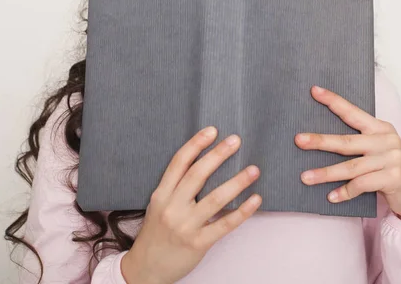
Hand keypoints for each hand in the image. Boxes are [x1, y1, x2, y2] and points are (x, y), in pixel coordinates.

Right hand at [121, 127, 261, 283]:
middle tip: (236, 141)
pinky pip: (224, 225)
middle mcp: (172, 207)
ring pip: (215, 199)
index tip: (212, 130)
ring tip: (253, 169)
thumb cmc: (155, 232)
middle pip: (197, 175)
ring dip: (237, 182)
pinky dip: (242, 211)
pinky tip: (255, 199)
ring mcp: (186, 226)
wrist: (145, 269)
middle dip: (218, 155)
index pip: (179, 163)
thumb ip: (175, 186)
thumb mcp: (158, 204)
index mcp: (162, 194)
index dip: (196, 144)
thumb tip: (204, 162)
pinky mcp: (198, 243)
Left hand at [294, 86, 400, 223]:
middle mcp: (386, 140)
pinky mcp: (394, 179)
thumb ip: (359, 142)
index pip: (352, 112)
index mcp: (380, 127)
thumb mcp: (379, 149)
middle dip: (320, 141)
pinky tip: (331, 197)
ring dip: (326, 173)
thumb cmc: (390, 168)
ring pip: (351, 167)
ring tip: (305, 177)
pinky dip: (344, 192)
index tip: (314, 91)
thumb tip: (320, 140)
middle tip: (299, 140)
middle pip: (346, 141)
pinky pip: (361, 185)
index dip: (333, 101)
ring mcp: (392, 159)